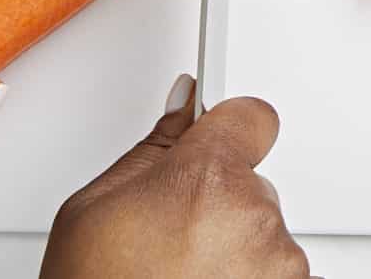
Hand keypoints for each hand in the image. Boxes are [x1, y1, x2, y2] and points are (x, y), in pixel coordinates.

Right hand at [41, 76, 310, 278]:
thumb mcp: (92, 209)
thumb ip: (152, 150)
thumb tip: (183, 108)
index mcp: (205, 177)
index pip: (252, 115)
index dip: (230, 124)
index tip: (221, 128)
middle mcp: (254, 216)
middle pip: (250, 181)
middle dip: (219, 198)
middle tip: (171, 234)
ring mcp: (279, 264)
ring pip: (262, 231)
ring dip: (234, 246)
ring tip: (181, 275)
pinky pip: (276, 271)